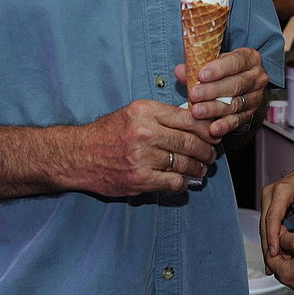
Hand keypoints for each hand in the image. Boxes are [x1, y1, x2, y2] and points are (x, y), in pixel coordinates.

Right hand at [73, 100, 217, 195]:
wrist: (79, 155)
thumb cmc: (108, 133)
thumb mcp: (133, 113)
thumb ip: (161, 115)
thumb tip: (194, 121)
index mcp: (145, 111)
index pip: (187, 118)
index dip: (206, 127)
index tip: (214, 133)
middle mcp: (145, 132)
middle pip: (189, 141)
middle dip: (207, 149)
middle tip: (212, 154)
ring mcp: (142, 157)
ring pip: (184, 162)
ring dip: (198, 167)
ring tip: (202, 168)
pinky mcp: (139, 178)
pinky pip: (172, 182)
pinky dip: (183, 183)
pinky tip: (184, 181)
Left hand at [175, 47, 268, 140]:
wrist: (241, 82)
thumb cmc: (225, 69)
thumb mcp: (215, 62)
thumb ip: (197, 65)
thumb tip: (180, 71)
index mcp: (250, 58)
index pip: (236, 61)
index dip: (219, 69)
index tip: (201, 75)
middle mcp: (256, 77)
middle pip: (235, 85)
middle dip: (213, 91)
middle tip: (194, 95)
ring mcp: (255, 97)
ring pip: (235, 104)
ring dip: (214, 109)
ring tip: (197, 112)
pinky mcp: (251, 114)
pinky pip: (238, 120)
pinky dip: (225, 125)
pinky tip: (213, 129)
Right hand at [260, 162, 293, 266]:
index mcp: (281, 190)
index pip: (273, 218)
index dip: (272, 238)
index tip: (274, 254)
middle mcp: (269, 192)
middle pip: (265, 224)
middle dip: (268, 246)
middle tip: (271, 266)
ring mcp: (266, 197)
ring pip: (264, 225)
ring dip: (268, 244)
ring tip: (270, 264)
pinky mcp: (267, 202)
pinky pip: (267, 223)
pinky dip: (270, 237)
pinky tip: (273, 252)